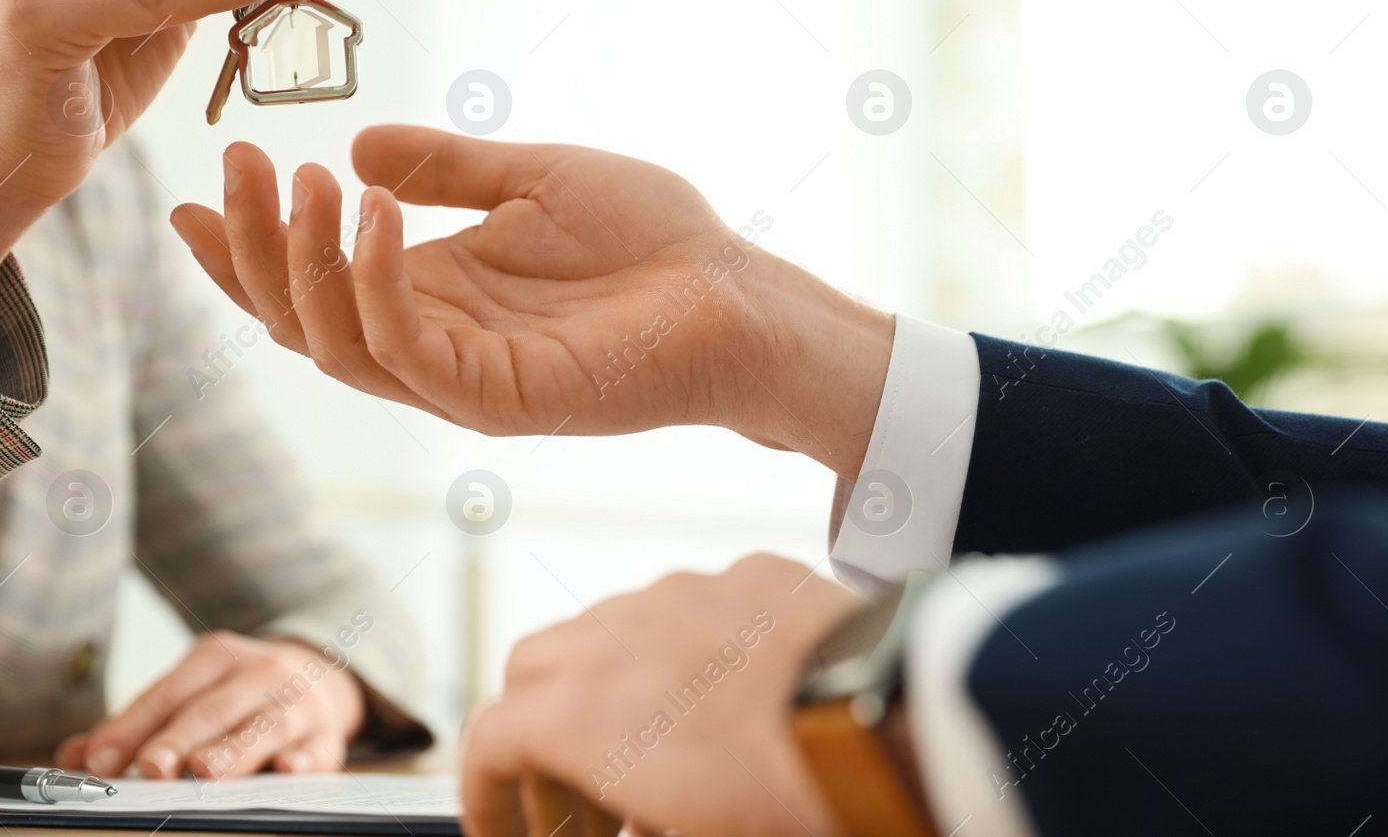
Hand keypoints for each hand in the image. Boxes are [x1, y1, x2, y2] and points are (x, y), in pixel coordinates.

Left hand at [54, 632, 364, 780]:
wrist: (318, 675)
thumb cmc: (236, 694)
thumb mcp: (189, 693)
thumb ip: (134, 725)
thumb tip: (70, 758)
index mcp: (217, 657)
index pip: (168, 693)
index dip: (133, 727)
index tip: (100, 761)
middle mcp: (261, 672)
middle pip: (214, 708)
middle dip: (180, 738)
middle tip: (150, 767)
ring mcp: (298, 703)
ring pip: (265, 726)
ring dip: (234, 751)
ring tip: (205, 772)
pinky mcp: (327, 735)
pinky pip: (319, 748)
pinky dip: (304, 759)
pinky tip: (289, 769)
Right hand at [172, 126, 894, 476]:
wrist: (734, 287)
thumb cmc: (651, 239)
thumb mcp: (531, 178)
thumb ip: (448, 166)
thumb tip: (356, 147)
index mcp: (433, 295)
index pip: (310, 286)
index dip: (245, 245)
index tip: (196, 186)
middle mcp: (432, 343)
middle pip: (299, 319)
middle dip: (250, 247)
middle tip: (239, 163)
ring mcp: (460, 377)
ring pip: (334, 342)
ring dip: (300, 261)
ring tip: (304, 178)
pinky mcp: (498, 397)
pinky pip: (405, 350)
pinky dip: (374, 283)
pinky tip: (377, 213)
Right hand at [460, 554, 864, 836]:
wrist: (901, 719)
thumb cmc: (797, 800)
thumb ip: (637, 828)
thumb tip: (627, 828)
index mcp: (589, 714)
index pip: (490, 740)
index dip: (487, 796)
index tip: (504, 832)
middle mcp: (623, 637)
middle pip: (532, 670)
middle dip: (536, 733)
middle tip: (581, 807)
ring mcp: (687, 594)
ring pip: (605, 625)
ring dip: (605, 685)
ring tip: (655, 755)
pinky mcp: (751, 575)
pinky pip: (688, 602)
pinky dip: (680, 649)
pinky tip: (725, 698)